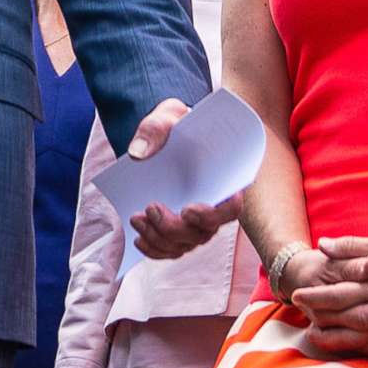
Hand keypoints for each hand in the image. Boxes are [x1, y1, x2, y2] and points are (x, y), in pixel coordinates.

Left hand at [123, 99, 244, 259]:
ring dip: (159, 238)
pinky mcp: (178, 232)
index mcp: (222, 179)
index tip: (188, 209)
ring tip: (136, 218)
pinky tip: (139, 239)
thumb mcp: (167, 116)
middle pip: (203, 232)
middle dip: (174, 228)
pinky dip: (154, 250)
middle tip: (150, 207)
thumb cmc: (174, 127)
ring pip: (184, 244)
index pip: (232, 208)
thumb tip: (139, 154)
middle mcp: (213, 206)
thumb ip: (156, 127)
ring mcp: (196, 223)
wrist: (163, 140)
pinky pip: (170, 250)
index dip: (213, 215)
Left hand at [292, 231, 367, 357]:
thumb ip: (354, 247)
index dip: (318, 297)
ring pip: (367, 337)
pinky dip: (367, 345)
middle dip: (323, 318)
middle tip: (300, 317)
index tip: (297, 296)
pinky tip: (353, 343)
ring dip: (340, 338)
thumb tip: (323, 246)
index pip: (343, 295)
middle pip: (350, 320)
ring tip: (318, 336)